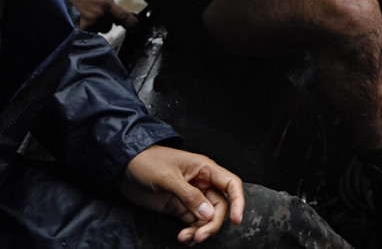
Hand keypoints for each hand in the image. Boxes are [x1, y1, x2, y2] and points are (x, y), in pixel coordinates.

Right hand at [67, 0, 136, 32]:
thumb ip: (105, 4)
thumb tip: (114, 14)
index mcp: (105, 3)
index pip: (123, 15)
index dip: (131, 23)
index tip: (135, 27)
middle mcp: (99, 14)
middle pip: (108, 25)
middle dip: (101, 23)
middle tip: (88, 15)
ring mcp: (89, 24)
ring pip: (96, 31)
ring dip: (91, 27)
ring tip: (78, 17)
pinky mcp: (79, 31)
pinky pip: (87, 35)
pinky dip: (82, 32)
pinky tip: (74, 24)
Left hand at [117, 145, 243, 244]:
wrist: (123, 166)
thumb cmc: (147, 162)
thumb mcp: (168, 177)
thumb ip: (189, 196)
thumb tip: (208, 214)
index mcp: (205, 169)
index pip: (230, 184)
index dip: (238, 201)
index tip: (237, 220)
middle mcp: (201, 183)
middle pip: (219, 206)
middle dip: (212, 223)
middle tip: (200, 236)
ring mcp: (189, 196)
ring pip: (205, 216)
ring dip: (199, 229)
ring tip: (185, 238)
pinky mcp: (177, 206)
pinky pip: (191, 221)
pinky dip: (190, 231)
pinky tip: (183, 237)